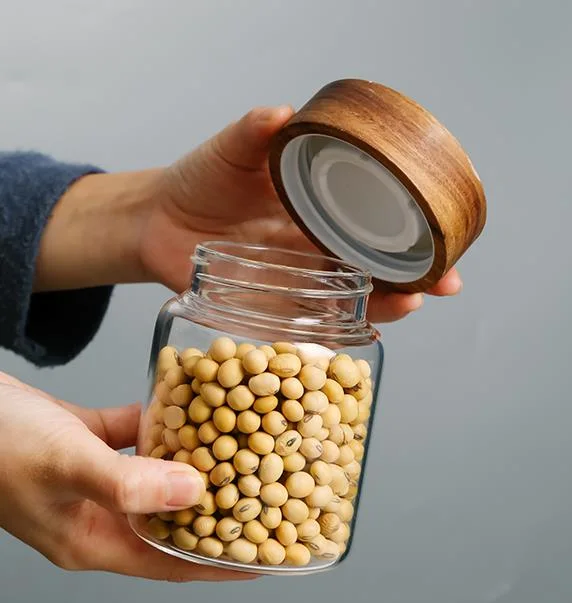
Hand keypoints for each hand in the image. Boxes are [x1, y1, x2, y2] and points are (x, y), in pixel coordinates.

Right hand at [0, 372, 253, 581]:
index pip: (169, 561)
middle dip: (216, 507)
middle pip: (170, 517)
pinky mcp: (88, 441)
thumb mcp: (66, 464)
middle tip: (263, 493)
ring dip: (189, 458)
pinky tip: (185, 402)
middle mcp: (96, 511)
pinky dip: (159, 421)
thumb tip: (194, 492)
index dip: (219, 561)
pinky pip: (135, 435)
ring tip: (237, 444)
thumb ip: (128, 482)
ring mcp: (92, 476)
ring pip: (155, 472)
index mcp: (90, 539)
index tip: (265, 555)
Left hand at [34, 107, 461, 322]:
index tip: (445, 238)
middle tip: (444, 282)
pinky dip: (334, 333)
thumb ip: (254, 134)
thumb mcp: (230, 152)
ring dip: (383, 308)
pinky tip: (359, 333)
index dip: (409, 234)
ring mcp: (294, 284)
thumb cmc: (199, 181)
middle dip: (413, 280)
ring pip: (349, 303)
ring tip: (408, 303)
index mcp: (315, 215)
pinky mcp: (268, 311)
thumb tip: (285, 112)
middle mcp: (313, 252)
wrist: (158, 218)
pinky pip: (307, 327)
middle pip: (374, 271)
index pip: (372, 226)